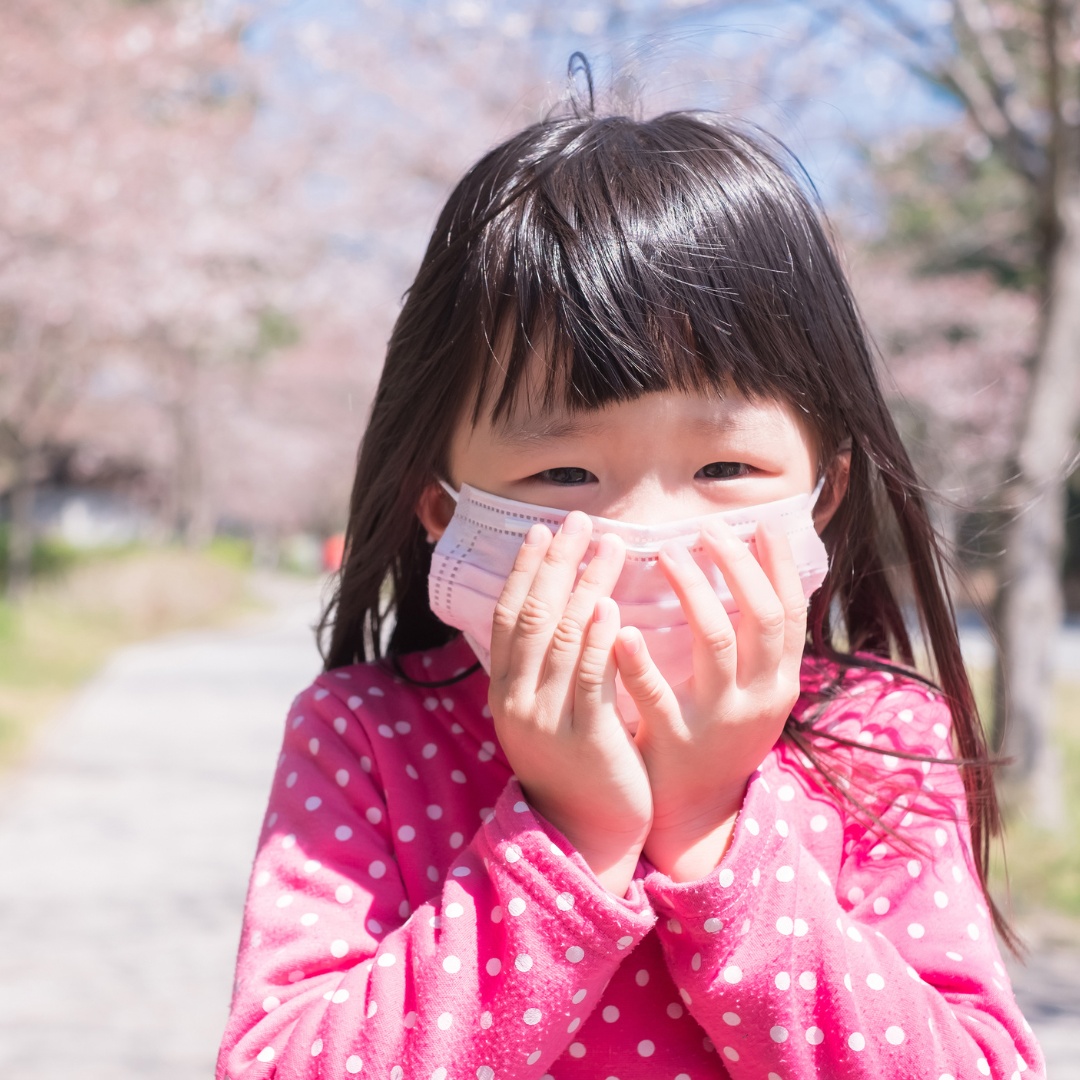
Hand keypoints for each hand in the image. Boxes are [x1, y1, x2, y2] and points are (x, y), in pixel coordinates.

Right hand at [488, 513, 652, 896]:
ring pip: (562, 638)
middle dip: (556, 563)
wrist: (585, 833)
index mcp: (506, 688)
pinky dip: (598, 640)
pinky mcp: (585, 739)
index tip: (543, 529)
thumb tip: (563, 604)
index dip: (525, 569)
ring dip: (585, 585)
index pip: (509, 614)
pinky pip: (589, 680)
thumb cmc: (574, 762)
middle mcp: (517, 699)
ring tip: (610, 545)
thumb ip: (546, 664)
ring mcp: (547, 719)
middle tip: (578, 520)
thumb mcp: (545, 710)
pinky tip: (612, 606)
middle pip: (533, 615)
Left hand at [614, 518, 806, 881]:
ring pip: (715, 641)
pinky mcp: (675, 740)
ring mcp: (718, 719)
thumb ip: (757, 643)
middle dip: (736, 565)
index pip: (791, 611)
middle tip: (706, 529)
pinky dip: (639, 659)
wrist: (698, 813)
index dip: (777, 565)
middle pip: (760, 616)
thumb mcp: (755, 692)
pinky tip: (621, 628)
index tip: (759, 523)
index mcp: (780, 680)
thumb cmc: (720, 735)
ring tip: (666, 553)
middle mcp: (759, 696)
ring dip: (692, 590)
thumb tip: (761, 570)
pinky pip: (657, 694)